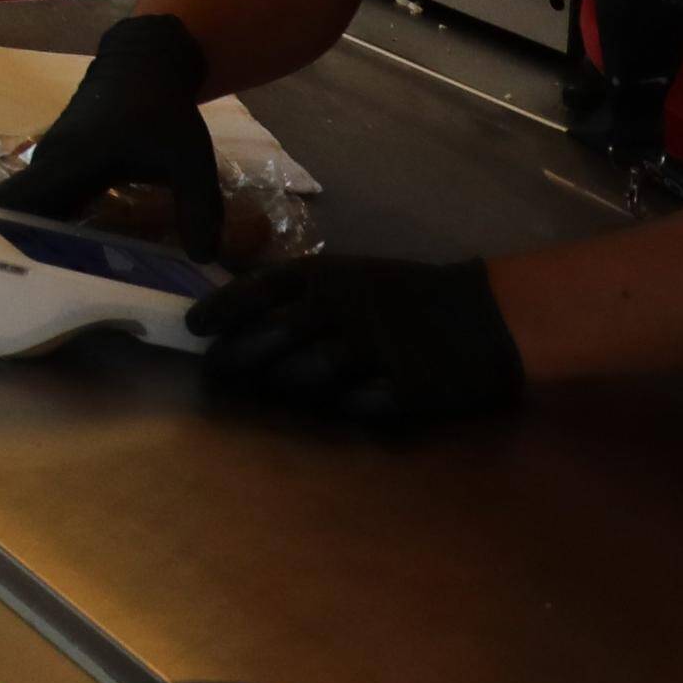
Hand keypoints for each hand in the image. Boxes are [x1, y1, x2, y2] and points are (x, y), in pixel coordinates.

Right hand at [0, 10, 226, 257]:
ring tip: (31, 280)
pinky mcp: (60, 163)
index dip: (2, 233)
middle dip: (10, 246)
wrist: (143, 63)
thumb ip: (199, 208)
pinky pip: (42, 198)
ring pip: (27, 204)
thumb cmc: (162, 109)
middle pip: (15, 210)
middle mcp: (50, 164)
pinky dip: (43, 223)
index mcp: (72, 163)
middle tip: (15, 291)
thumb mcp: (190, 159)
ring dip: (25, 235)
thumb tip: (203, 259)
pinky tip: (57, 252)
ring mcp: (51, 161)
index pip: (20, 202)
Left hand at [190, 256, 522, 431]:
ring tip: (270, 387)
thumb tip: (235, 311)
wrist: (488, 316)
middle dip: (236, 355)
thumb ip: (300, 290)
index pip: (257, 289)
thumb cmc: (407, 294)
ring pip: (306, 375)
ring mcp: (374, 349)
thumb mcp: (352, 275)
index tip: (194, 328)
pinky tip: (340, 404)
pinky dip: (344, 407)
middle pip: (272, 337)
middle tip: (215, 369)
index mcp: (330, 276)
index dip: (220, 309)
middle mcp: (344, 308)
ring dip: (283, 383)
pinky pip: (356, 406)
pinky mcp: (405, 388)